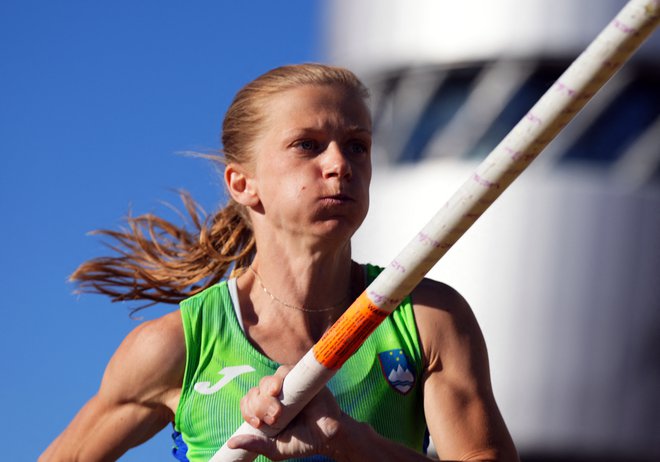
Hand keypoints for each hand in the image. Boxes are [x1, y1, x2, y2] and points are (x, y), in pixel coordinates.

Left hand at [226, 366, 343, 459]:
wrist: (329, 436)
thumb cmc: (302, 442)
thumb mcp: (275, 448)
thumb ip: (256, 444)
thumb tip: (231, 443)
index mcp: (265, 410)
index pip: (248, 402)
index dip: (248, 410)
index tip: (257, 423)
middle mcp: (274, 395)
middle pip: (255, 391)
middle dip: (259, 406)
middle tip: (274, 420)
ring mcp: (287, 384)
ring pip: (267, 381)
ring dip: (267, 393)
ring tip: (278, 410)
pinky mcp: (300, 376)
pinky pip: (284, 370)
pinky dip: (279, 377)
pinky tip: (279, 389)